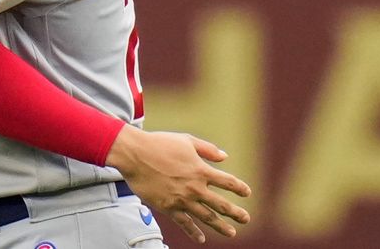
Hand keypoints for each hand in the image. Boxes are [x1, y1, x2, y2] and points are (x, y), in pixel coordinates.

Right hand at [106, 126, 251, 243]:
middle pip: (222, 205)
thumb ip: (207, 149)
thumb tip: (225, 156)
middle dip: (236, 213)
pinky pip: (185, 223)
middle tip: (245, 218)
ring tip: (231, 233)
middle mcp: (195, 188)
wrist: (134, 154)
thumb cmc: (159, 144)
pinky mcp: (168, 207)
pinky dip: (193, 232)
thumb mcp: (186, 140)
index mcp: (201, 170)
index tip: (246, 193)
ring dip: (221, 226)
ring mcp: (182, 200)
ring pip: (207, 217)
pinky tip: (201, 239)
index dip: (239, 188)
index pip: (228, 182)